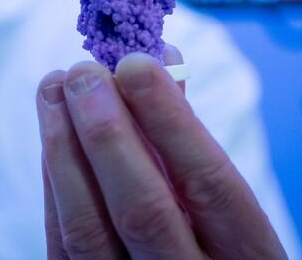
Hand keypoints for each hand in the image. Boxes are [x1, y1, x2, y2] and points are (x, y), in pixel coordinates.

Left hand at [36, 47, 287, 258]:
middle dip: (107, 134)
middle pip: (144, 211)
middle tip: (83, 72)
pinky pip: (64, 246)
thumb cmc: (215, 247)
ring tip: (54, 89)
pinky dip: (57, 186)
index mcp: (249, 256)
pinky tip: (52, 137)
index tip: (135, 64)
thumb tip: (160, 61)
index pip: (210, 184)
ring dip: (65, 152)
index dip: (171, 121)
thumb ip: (191, 142)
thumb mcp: (226, 208)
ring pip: (90, 232)